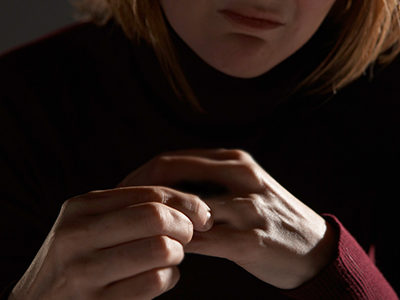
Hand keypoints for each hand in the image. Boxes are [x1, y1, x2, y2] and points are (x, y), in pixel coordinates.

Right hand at [9, 187, 211, 299]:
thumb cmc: (76, 258)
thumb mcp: (89, 225)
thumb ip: (129, 209)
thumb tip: (190, 205)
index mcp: (81, 207)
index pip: (150, 194)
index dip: (186, 202)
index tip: (203, 214)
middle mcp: (79, 235)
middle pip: (157, 217)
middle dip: (185, 226)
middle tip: (189, 235)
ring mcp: (85, 272)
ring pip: (161, 250)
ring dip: (177, 254)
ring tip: (171, 256)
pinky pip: (155, 282)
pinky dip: (168, 278)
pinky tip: (160, 277)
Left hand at [118, 148, 336, 288]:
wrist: (315, 247)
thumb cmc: (268, 216)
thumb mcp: (241, 185)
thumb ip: (206, 181)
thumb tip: (160, 188)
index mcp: (233, 160)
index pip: (171, 160)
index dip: (139, 177)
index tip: (118, 194)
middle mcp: (240, 175)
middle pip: (171, 174)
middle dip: (137, 194)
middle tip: (115, 214)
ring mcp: (247, 207)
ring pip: (184, 209)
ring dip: (156, 222)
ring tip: (134, 235)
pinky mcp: (251, 240)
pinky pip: (202, 242)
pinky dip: (178, 246)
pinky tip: (166, 252)